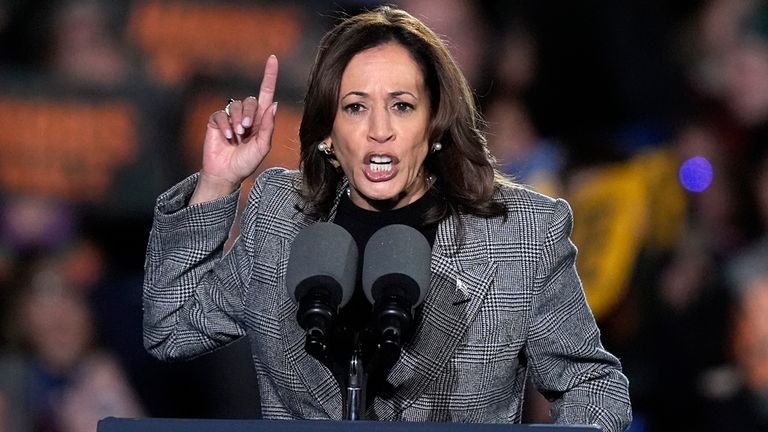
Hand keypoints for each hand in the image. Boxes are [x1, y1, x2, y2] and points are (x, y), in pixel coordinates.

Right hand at [190, 55, 278, 203]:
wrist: (226, 174)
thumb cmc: (246, 163)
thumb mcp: (262, 147)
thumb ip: (268, 127)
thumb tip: (274, 104)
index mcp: (261, 120)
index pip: (266, 93)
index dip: (269, 76)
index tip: (273, 59)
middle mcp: (246, 116)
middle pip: (250, 100)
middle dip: (249, 114)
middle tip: (246, 130)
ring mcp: (230, 118)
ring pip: (235, 106)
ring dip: (237, 121)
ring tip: (236, 136)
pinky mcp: (216, 122)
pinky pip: (220, 114)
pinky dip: (224, 125)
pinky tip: (227, 137)